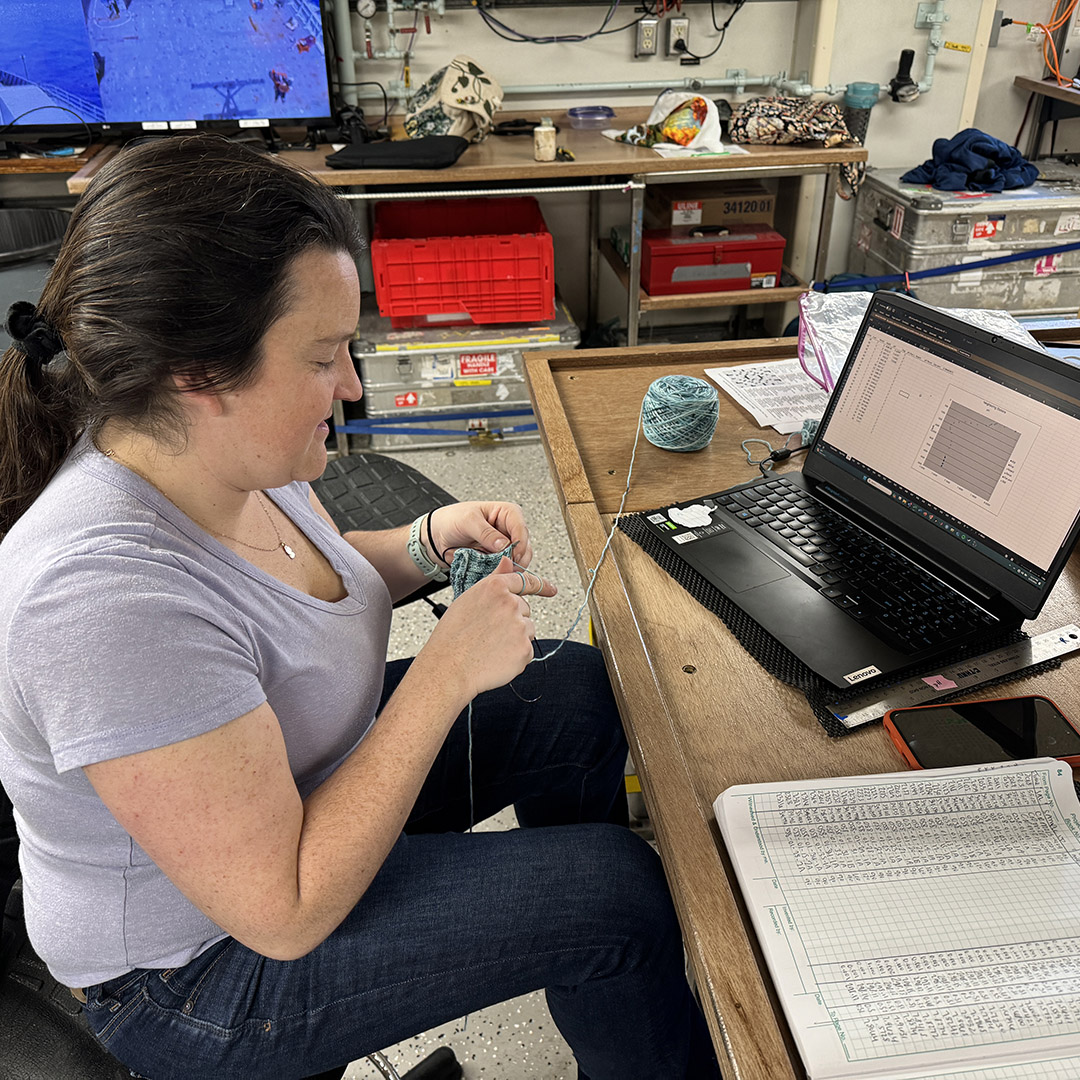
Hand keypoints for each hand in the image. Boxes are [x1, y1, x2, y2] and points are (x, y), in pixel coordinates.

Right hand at [422, 557, 556, 697]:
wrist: (449, 668)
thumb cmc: (453, 635)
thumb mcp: (468, 599)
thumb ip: (494, 579)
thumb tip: (508, 561)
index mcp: (495, 588)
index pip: (525, 581)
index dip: (540, 585)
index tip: (551, 589)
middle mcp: (511, 604)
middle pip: (524, 609)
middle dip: (513, 618)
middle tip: (489, 631)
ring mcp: (520, 627)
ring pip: (527, 629)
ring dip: (515, 637)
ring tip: (490, 645)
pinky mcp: (525, 649)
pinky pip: (526, 650)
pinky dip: (515, 655)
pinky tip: (496, 657)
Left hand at [427, 501, 534, 569]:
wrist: (438, 535)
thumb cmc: (452, 520)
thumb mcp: (468, 522)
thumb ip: (486, 533)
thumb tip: (503, 545)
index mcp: (507, 513)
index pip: (521, 528)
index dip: (519, 544)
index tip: (512, 556)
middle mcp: (509, 528)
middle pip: (524, 546)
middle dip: (517, 558)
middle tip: (505, 567)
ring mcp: (506, 544)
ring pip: (519, 559)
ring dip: (510, 566)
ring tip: (497, 570)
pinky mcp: (499, 557)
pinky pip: (508, 567)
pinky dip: (502, 571)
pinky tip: (494, 572)